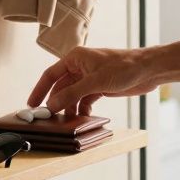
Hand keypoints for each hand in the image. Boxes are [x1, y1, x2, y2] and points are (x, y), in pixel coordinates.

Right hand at [27, 46, 158, 115]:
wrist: (148, 70)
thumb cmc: (124, 67)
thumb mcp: (95, 81)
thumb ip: (72, 93)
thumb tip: (52, 105)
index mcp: (75, 58)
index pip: (51, 75)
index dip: (40, 89)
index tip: (31, 104)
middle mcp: (80, 67)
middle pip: (60, 87)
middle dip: (55, 102)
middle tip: (48, 119)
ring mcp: (89, 78)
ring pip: (72, 96)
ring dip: (69, 108)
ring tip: (65, 122)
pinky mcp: (99, 88)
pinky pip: (84, 100)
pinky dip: (81, 109)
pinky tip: (81, 118)